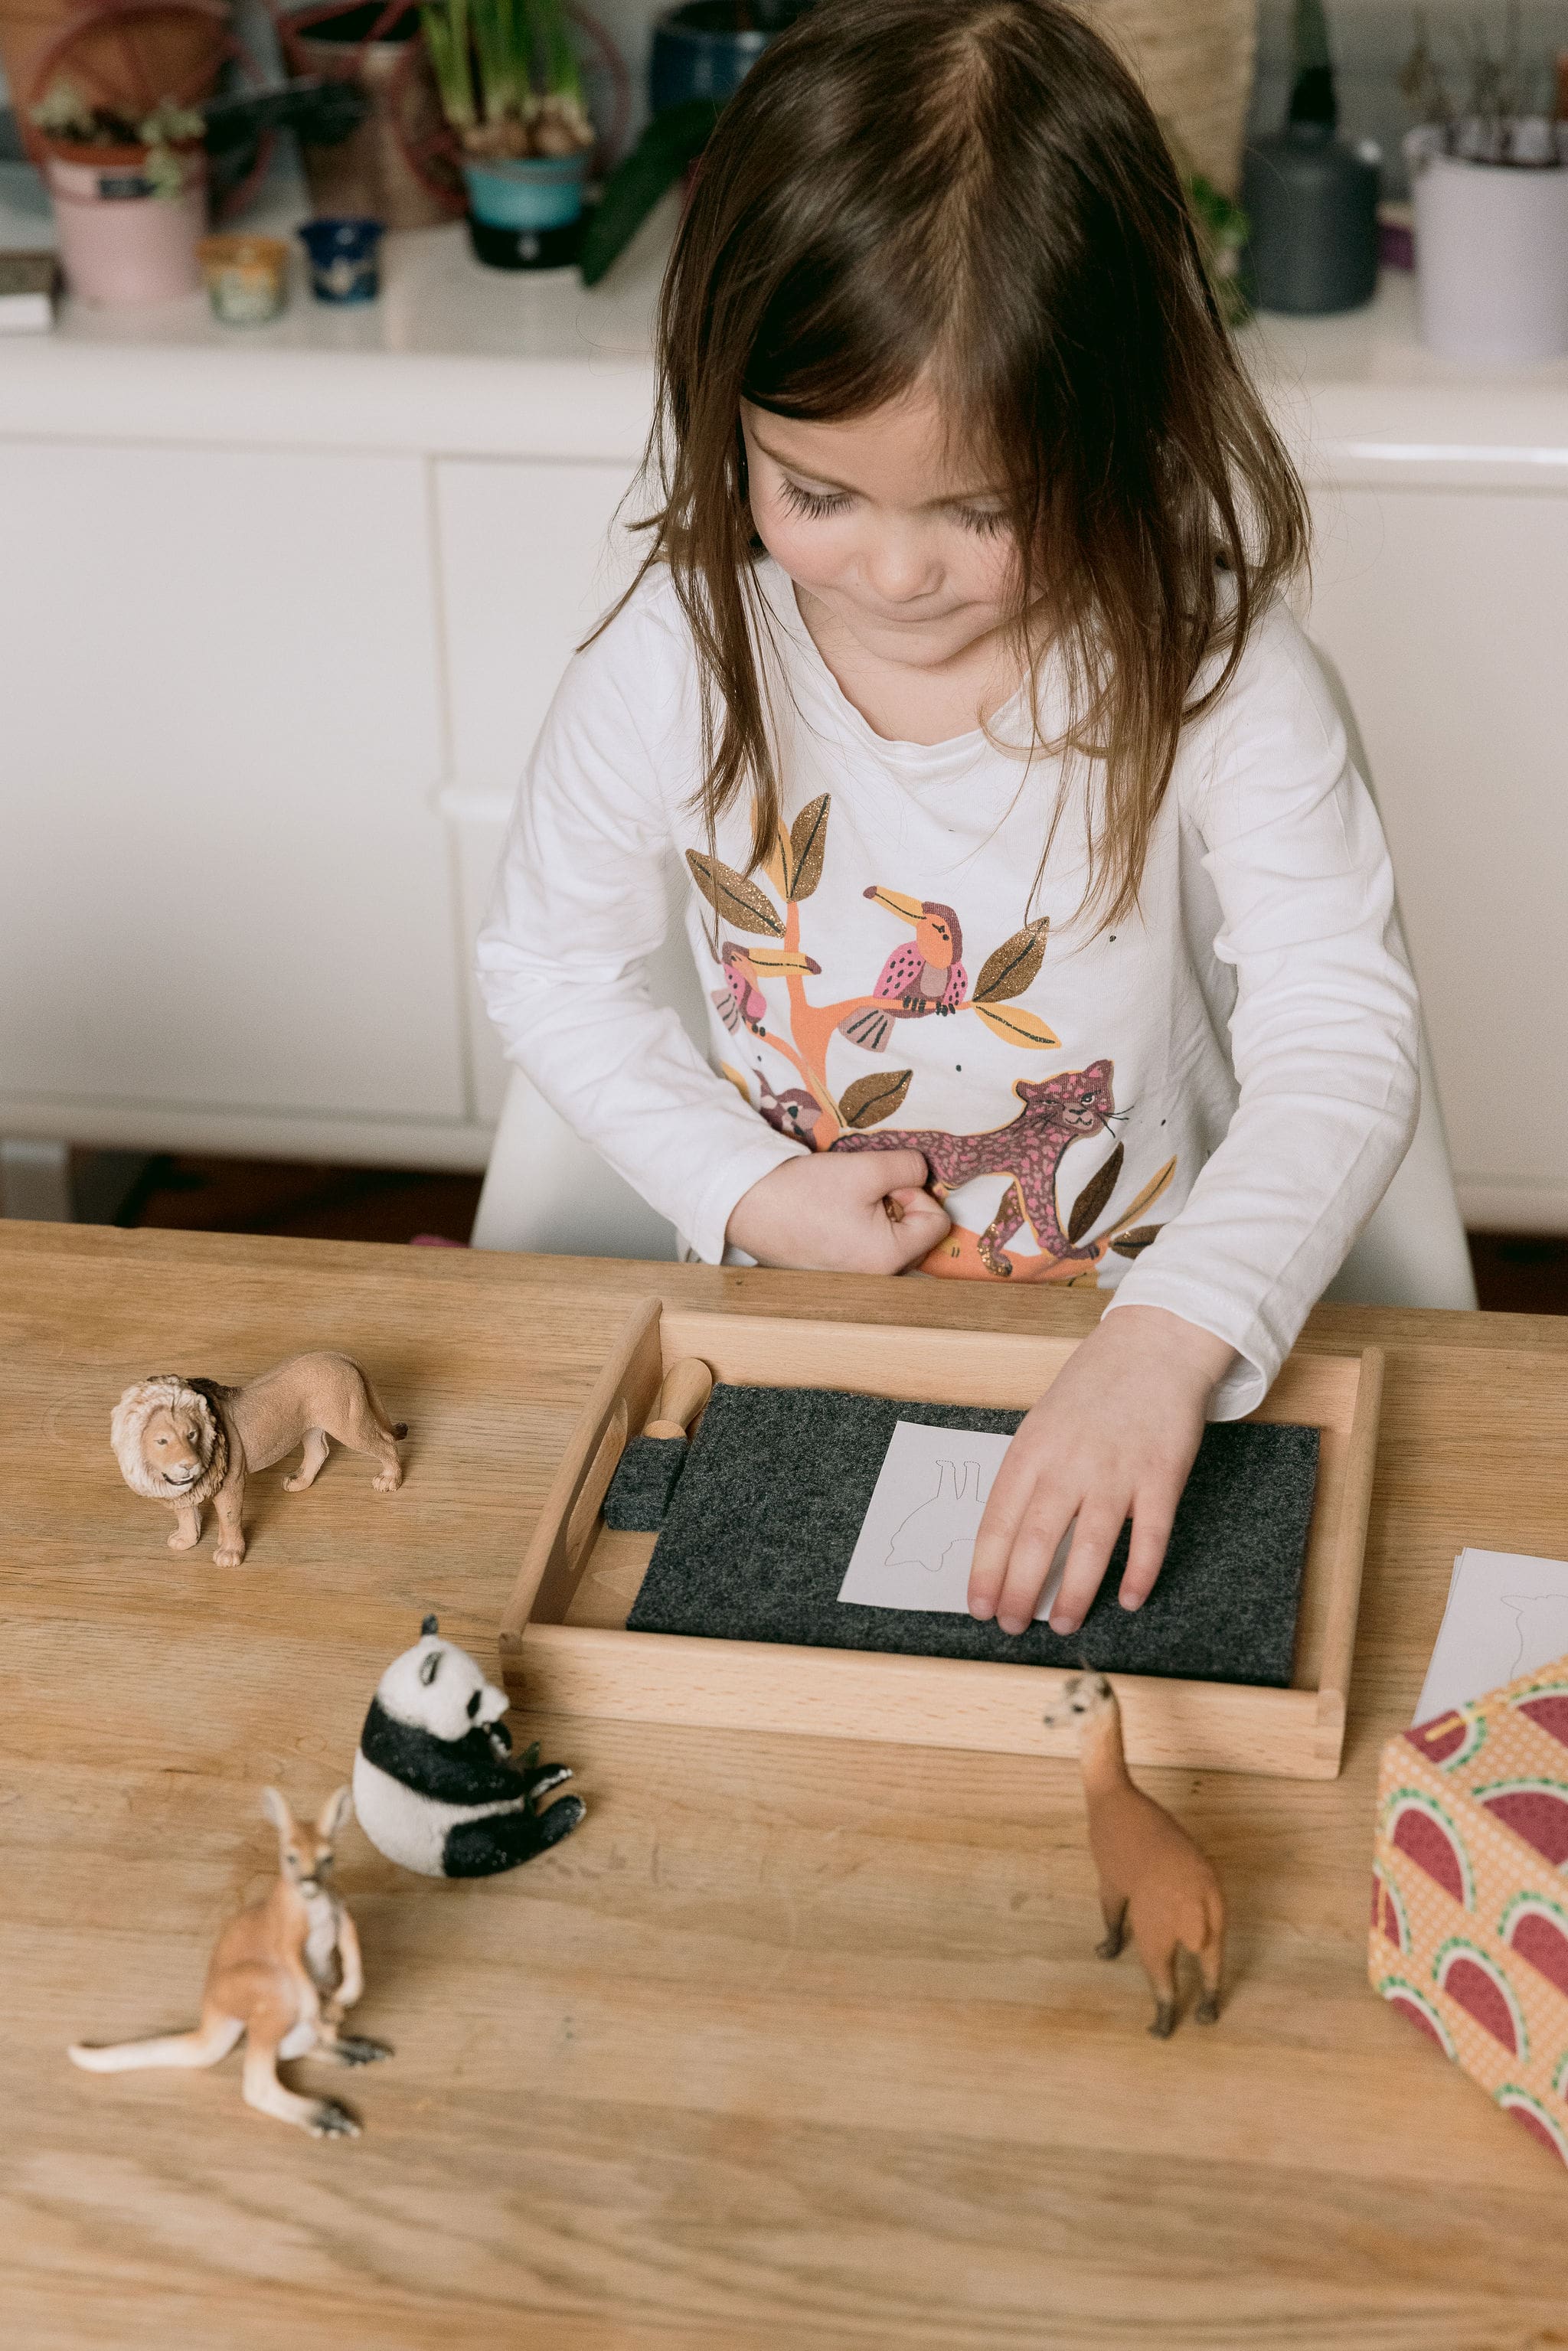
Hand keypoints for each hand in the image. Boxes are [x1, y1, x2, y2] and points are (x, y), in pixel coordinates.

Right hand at [726, 1150, 950, 1273]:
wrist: (745, 1205)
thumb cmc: (804, 1191)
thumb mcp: (867, 1167)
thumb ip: (909, 1167)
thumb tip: (923, 1173)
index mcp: (889, 1258)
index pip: (938, 1223)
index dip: (917, 1192)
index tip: (884, 1181)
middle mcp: (875, 1279)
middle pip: (915, 1235)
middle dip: (899, 1204)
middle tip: (865, 1187)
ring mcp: (852, 1280)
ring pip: (889, 1239)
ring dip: (878, 1214)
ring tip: (846, 1199)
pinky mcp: (833, 1274)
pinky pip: (864, 1249)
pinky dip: (857, 1228)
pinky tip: (832, 1213)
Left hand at [968, 1306, 1236, 1637]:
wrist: (1154, 1344)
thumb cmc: (1093, 1387)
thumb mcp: (1043, 1422)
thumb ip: (1030, 1474)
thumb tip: (1010, 1538)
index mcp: (1031, 1450)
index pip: (998, 1522)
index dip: (986, 1571)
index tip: (978, 1606)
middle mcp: (1069, 1464)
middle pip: (1035, 1542)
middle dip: (1019, 1593)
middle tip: (1012, 1626)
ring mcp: (1117, 1472)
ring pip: (1090, 1548)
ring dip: (1074, 1595)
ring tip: (1063, 1626)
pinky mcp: (1162, 1477)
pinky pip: (1150, 1537)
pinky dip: (1139, 1573)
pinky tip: (1129, 1600)